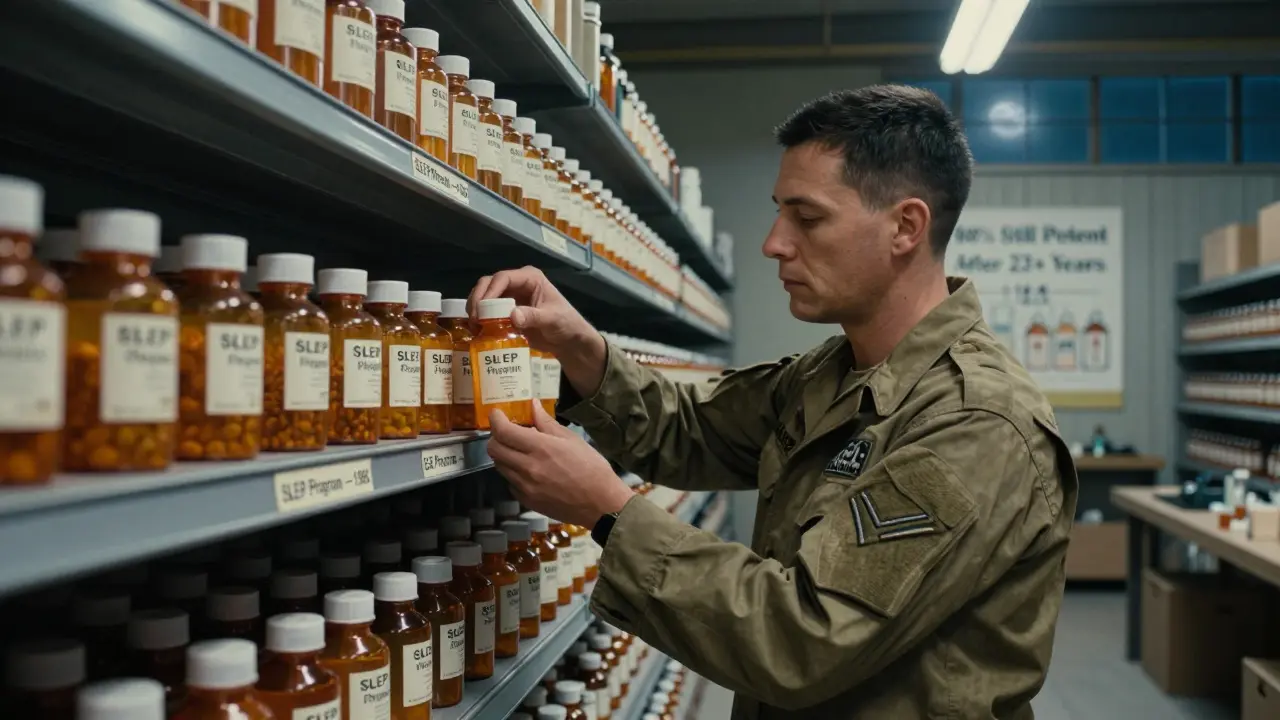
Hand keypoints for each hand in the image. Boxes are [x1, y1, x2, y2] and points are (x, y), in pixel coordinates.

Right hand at [468, 266, 607, 397]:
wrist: (569, 341)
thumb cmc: (566, 324)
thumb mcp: (552, 319)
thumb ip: (533, 316)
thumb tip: (512, 316)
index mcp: (530, 278)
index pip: (503, 278)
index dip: (490, 291)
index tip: (481, 308)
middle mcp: (517, 284)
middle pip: (488, 284)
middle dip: (478, 299)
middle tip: (474, 319)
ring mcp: (510, 297)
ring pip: (484, 296)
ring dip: (476, 309)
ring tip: (474, 326)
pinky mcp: (505, 311)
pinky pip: (487, 311)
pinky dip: (480, 318)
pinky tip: (477, 330)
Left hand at [487, 402, 633, 527]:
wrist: (601, 504)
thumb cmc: (591, 468)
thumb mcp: (572, 440)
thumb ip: (547, 423)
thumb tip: (533, 405)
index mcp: (540, 448)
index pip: (503, 431)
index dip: (496, 420)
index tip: (497, 414)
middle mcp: (528, 468)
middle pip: (494, 449)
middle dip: (496, 437)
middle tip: (506, 432)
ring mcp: (525, 487)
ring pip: (499, 466)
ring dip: (504, 454)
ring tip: (519, 450)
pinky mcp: (527, 501)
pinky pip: (510, 482)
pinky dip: (513, 473)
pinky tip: (528, 470)